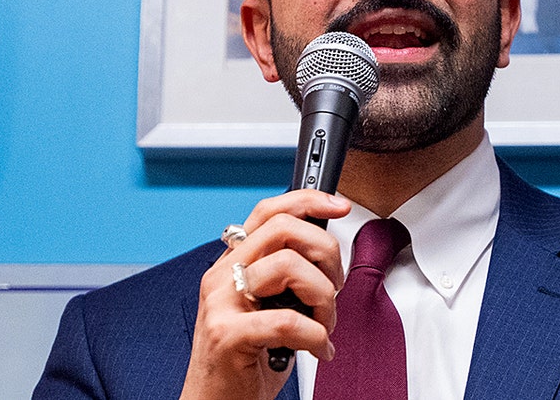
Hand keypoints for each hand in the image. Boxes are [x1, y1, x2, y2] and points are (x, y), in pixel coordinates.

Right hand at [180, 190, 350, 399]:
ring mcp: (220, 304)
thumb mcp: (267, 307)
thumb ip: (285, 277)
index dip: (307, 200)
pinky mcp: (226, 335)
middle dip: (325, 253)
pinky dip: (316, 335)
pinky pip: (288, 321)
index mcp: (232, 264)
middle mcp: (221, 276)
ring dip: (323, 298)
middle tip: (333, 287)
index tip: (340, 205)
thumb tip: (326, 252)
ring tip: (323, 324)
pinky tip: (319, 348)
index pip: (269, 211)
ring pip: (288, 267)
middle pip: (284, 229)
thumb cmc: (246, 360)